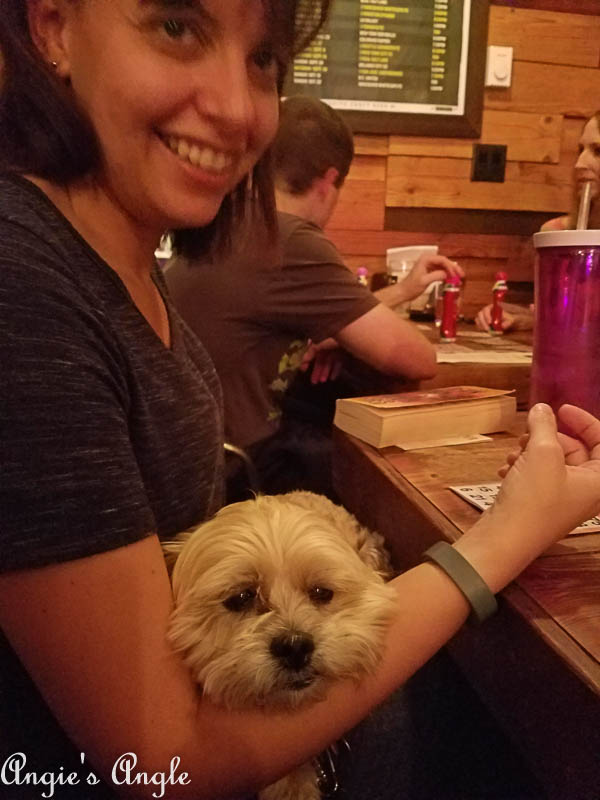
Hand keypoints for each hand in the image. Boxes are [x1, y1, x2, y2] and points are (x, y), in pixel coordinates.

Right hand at [299, 339, 343, 383]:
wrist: (349, 335)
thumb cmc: (332, 337)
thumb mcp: (317, 343)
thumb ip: (310, 352)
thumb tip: (304, 360)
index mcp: (320, 341)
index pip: (312, 353)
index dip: (307, 362)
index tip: (303, 370)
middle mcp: (327, 345)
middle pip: (321, 360)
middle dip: (317, 371)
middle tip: (314, 381)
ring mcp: (336, 349)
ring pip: (329, 363)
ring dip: (325, 372)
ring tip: (322, 381)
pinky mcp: (345, 354)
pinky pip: (338, 363)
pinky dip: (335, 371)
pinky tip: (332, 378)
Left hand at [399, 254, 463, 302]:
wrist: (403, 293)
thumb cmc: (411, 287)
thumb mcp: (424, 281)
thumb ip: (436, 276)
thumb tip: (447, 274)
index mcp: (425, 259)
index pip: (442, 260)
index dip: (450, 267)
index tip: (455, 275)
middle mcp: (427, 260)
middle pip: (444, 262)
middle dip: (453, 268)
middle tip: (462, 275)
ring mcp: (429, 265)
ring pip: (444, 266)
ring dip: (451, 272)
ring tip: (459, 278)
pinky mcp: (429, 271)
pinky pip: (441, 271)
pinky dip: (447, 275)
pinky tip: (452, 279)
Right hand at [456, 404, 599, 592]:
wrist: (505, 538)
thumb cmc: (533, 500)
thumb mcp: (542, 453)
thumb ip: (544, 425)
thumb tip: (542, 409)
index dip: (584, 421)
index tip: (560, 409)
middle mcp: (587, 490)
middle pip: (575, 450)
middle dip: (549, 438)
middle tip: (527, 435)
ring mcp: (564, 499)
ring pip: (553, 462)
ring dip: (531, 452)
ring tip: (513, 455)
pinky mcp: (543, 504)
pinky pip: (538, 476)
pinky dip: (523, 468)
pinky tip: (506, 470)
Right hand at [475, 304, 514, 331]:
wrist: (506, 321)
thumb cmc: (508, 319)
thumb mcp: (510, 320)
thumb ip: (507, 323)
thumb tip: (502, 326)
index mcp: (492, 307)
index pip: (486, 309)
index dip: (487, 316)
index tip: (490, 323)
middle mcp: (485, 310)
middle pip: (480, 314)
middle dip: (483, 322)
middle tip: (488, 329)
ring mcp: (482, 315)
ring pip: (478, 319)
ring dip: (482, 325)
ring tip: (488, 330)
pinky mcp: (480, 321)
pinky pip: (478, 324)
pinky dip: (481, 327)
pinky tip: (487, 330)